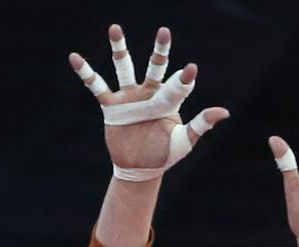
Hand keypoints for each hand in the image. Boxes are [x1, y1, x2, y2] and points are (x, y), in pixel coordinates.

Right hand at [69, 25, 227, 177]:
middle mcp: (150, 93)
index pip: (179, 85)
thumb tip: (224, 112)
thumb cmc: (164, 154)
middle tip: (165, 31)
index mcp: (169, 100)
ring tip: (114, 27)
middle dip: (160, 50)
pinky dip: (85, 72)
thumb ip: (200, 125)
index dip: (185, 77)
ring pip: (124, 67)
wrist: (140, 167)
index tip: (191, 70)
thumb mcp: (184, 141)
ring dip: (119, 47)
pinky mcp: (111, 107)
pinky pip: (96, 86)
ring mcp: (129, 97)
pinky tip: (75, 57)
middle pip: (155, 65)